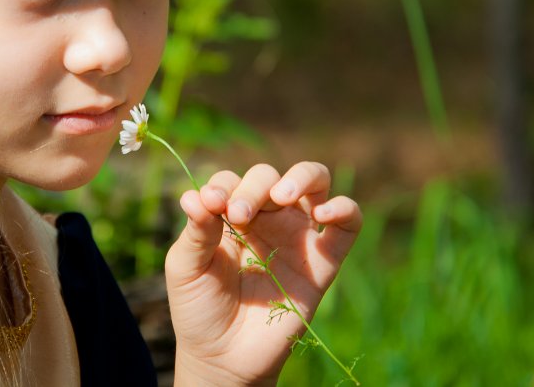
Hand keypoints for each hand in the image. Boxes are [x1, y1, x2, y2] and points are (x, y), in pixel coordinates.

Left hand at [165, 162, 361, 385]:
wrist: (224, 357)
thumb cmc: (200, 308)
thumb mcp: (186, 267)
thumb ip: (195, 231)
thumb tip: (194, 196)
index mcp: (230, 214)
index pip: (231, 180)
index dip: (223, 187)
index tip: (211, 205)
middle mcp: (266, 217)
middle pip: (269, 176)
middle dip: (255, 186)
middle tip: (239, 214)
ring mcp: (297, 235)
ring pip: (316, 182)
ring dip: (302, 177)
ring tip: (282, 196)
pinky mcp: (323, 261)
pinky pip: (348, 224)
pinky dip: (344, 208)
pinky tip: (323, 214)